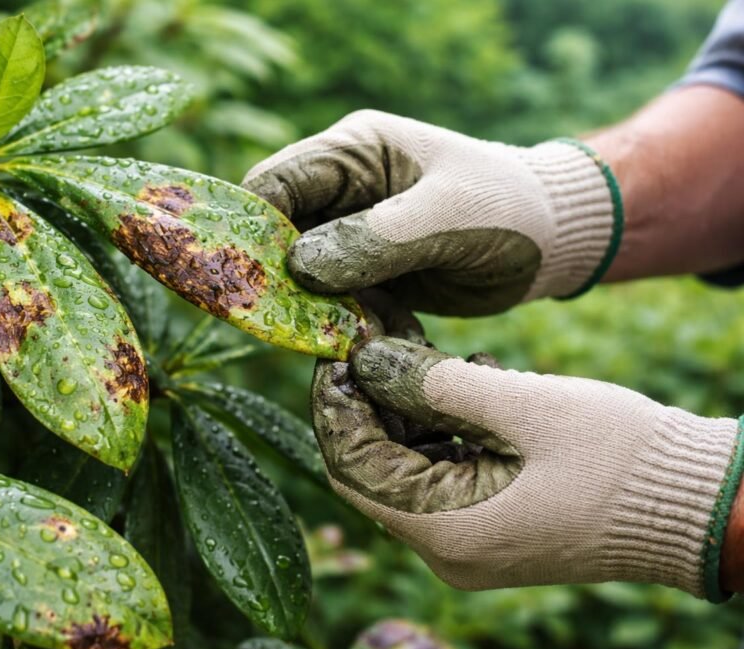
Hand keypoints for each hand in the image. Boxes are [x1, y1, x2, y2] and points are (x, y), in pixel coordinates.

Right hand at [243, 110, 620, 315]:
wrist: (555, 242)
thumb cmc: (509, 208)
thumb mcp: (448, 217)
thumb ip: (375, 239)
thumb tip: (300, 267)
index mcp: (354, 152)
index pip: (276, 183)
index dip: (254, 226)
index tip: (248, 276)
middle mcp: (344, 190)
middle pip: (277, 232)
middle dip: (275, 275)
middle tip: (279, 320)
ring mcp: (353, 234)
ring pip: (301, 274)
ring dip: (311, 308)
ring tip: (331, 337)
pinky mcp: (367, 273)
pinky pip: (333, 302)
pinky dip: (342, 325)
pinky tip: (363, 341)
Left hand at [312, 335, 741, 598]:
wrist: (699, 504)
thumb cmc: (619, 458)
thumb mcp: (523, 406)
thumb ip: (435, 383)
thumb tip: (367, 359)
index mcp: (445, 530)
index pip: (352, 466)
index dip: (335, 405)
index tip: (337, 347)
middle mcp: (447, 546)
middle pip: (376, 464)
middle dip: (373, 398)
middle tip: (378, 335)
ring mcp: (470, 538)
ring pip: (409, 463)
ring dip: (411, 406)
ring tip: (427, 349)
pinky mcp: (492, 521)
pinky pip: (445, 470)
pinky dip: (444, 425)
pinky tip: (466, 380)